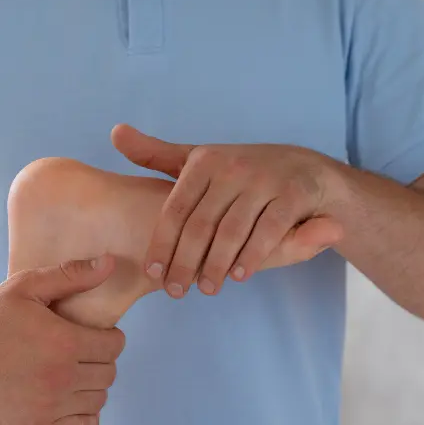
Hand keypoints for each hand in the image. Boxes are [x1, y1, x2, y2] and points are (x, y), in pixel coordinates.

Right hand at [0, 256, 126, 424]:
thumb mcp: (25, 287)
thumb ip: (71, 275)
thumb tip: (110, 263)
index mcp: (64, 343)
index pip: (115, 345)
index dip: (109, 336)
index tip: (95, 334)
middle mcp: (61, 379)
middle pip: (108, 373)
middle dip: (100, 360)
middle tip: (81, 352)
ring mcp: (48, 408)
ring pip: (98, 400)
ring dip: (92, 386)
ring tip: (72, 373)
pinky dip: (84, 414)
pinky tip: (68, 399)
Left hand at [111, 125, 344, 296]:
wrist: (309, 171)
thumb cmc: (242, 172)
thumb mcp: (199, 160)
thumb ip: (156, 154)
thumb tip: (114, 132)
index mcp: (204, 161)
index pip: (175, 209)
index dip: (162, 243)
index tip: (152, 273)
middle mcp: (232, 167)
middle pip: (201, 224)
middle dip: (185, 262)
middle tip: (174, 291)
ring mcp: (264, 180)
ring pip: (232, 231)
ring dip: (216, 265)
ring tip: (206, 289)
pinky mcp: (292, 194)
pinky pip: (267, 232)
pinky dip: (251, 256)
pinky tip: (238, 277)